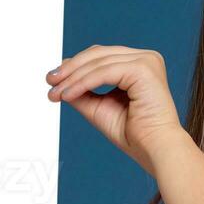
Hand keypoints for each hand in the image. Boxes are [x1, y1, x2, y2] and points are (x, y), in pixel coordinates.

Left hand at [46, 44, 184, 176]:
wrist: (154, 150)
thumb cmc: (134, 134)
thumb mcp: (99, 108)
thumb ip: (82, 92)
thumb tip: (59, 81)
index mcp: (139, 65)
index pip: (101, 56)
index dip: (75, 65)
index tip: (53, 80)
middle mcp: (146, 58)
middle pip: (98, 54)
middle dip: (70, 69)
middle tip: (50, 82)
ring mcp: (147, 61)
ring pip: (98, 62)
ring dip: (72, 78)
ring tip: (56, 93)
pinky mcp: (143, 69)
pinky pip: (104, 72)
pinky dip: (82, 83)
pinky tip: (68, 95)